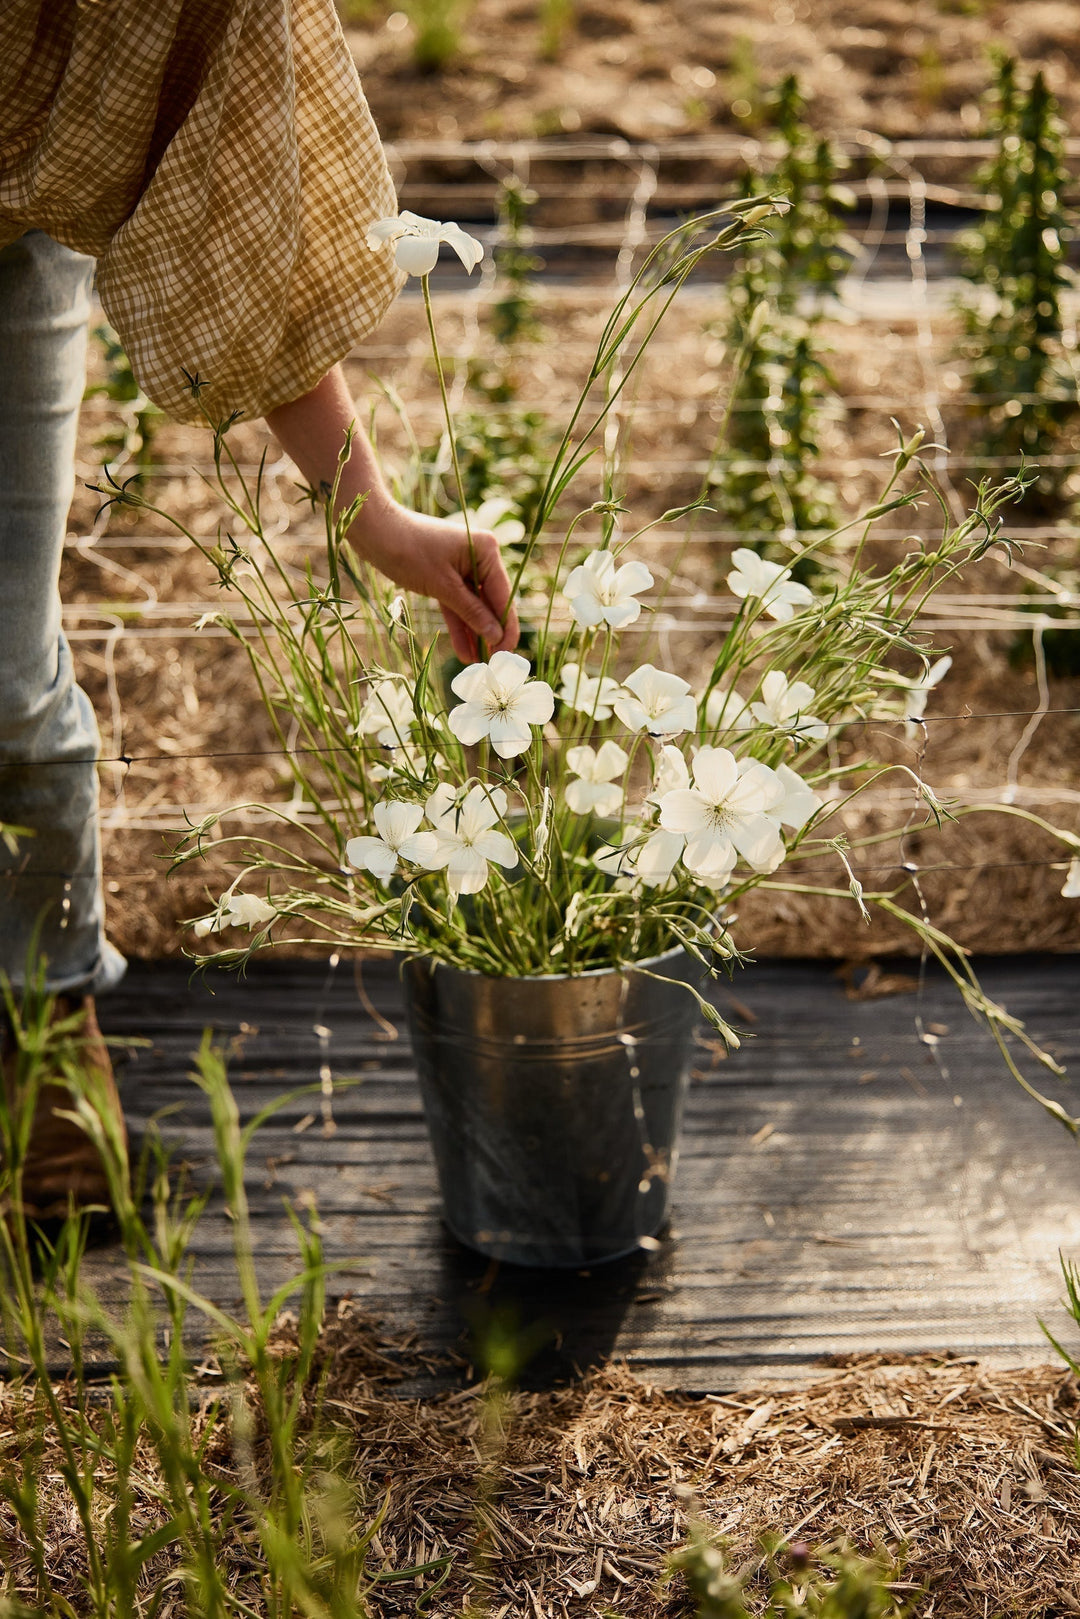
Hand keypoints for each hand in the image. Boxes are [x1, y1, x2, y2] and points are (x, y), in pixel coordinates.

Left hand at [352, 494, 520, 662]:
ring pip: (474, 606)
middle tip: (493, 663)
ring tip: (477, 663)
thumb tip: (495, 637)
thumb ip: (472, 612)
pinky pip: (457, 604)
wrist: (374, 532)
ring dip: (474, 633)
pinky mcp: (447, 576)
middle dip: (490, 633)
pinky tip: (464, 651)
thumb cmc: (409, 552)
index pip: (503, 595)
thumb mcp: (443, 587)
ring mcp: (464, 566)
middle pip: (491, 602)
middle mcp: (480, 557)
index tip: (506, 654)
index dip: (506, 627)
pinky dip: (459, 624)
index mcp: (486, 551)